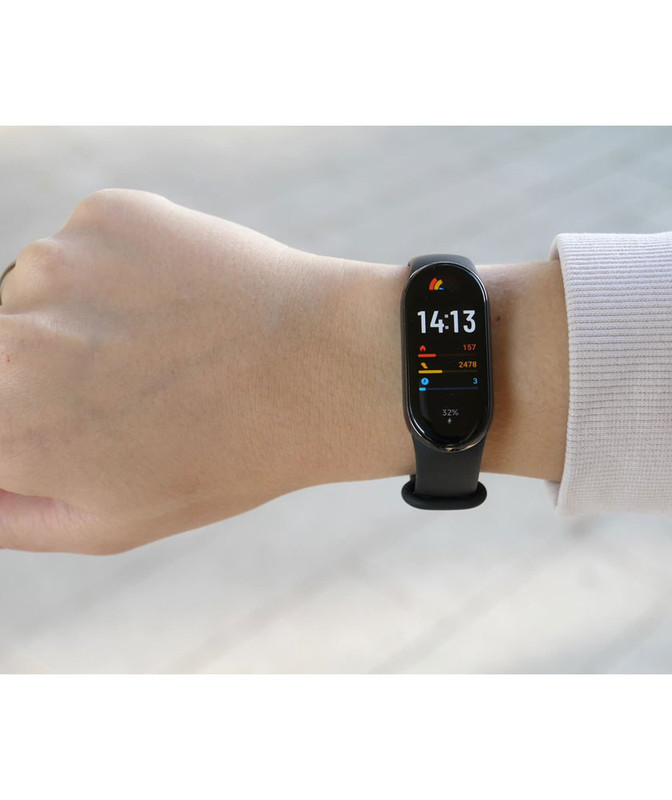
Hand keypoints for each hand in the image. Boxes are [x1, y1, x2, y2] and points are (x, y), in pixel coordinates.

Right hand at [0, 189, 357, 552]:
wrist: (325, 365)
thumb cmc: (229, 455)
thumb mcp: (115, 522)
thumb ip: (10, 512)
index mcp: (8, 427)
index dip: (33, 418)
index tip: (83, 415)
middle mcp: (8, 342)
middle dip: (42, 372)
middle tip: (132, 382)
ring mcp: (54, 266)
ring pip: (35, 296)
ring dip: (78, 318)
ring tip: (166, 343)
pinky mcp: (104, 217)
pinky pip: (84, 250)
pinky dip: (118, 273)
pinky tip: (181, 300)